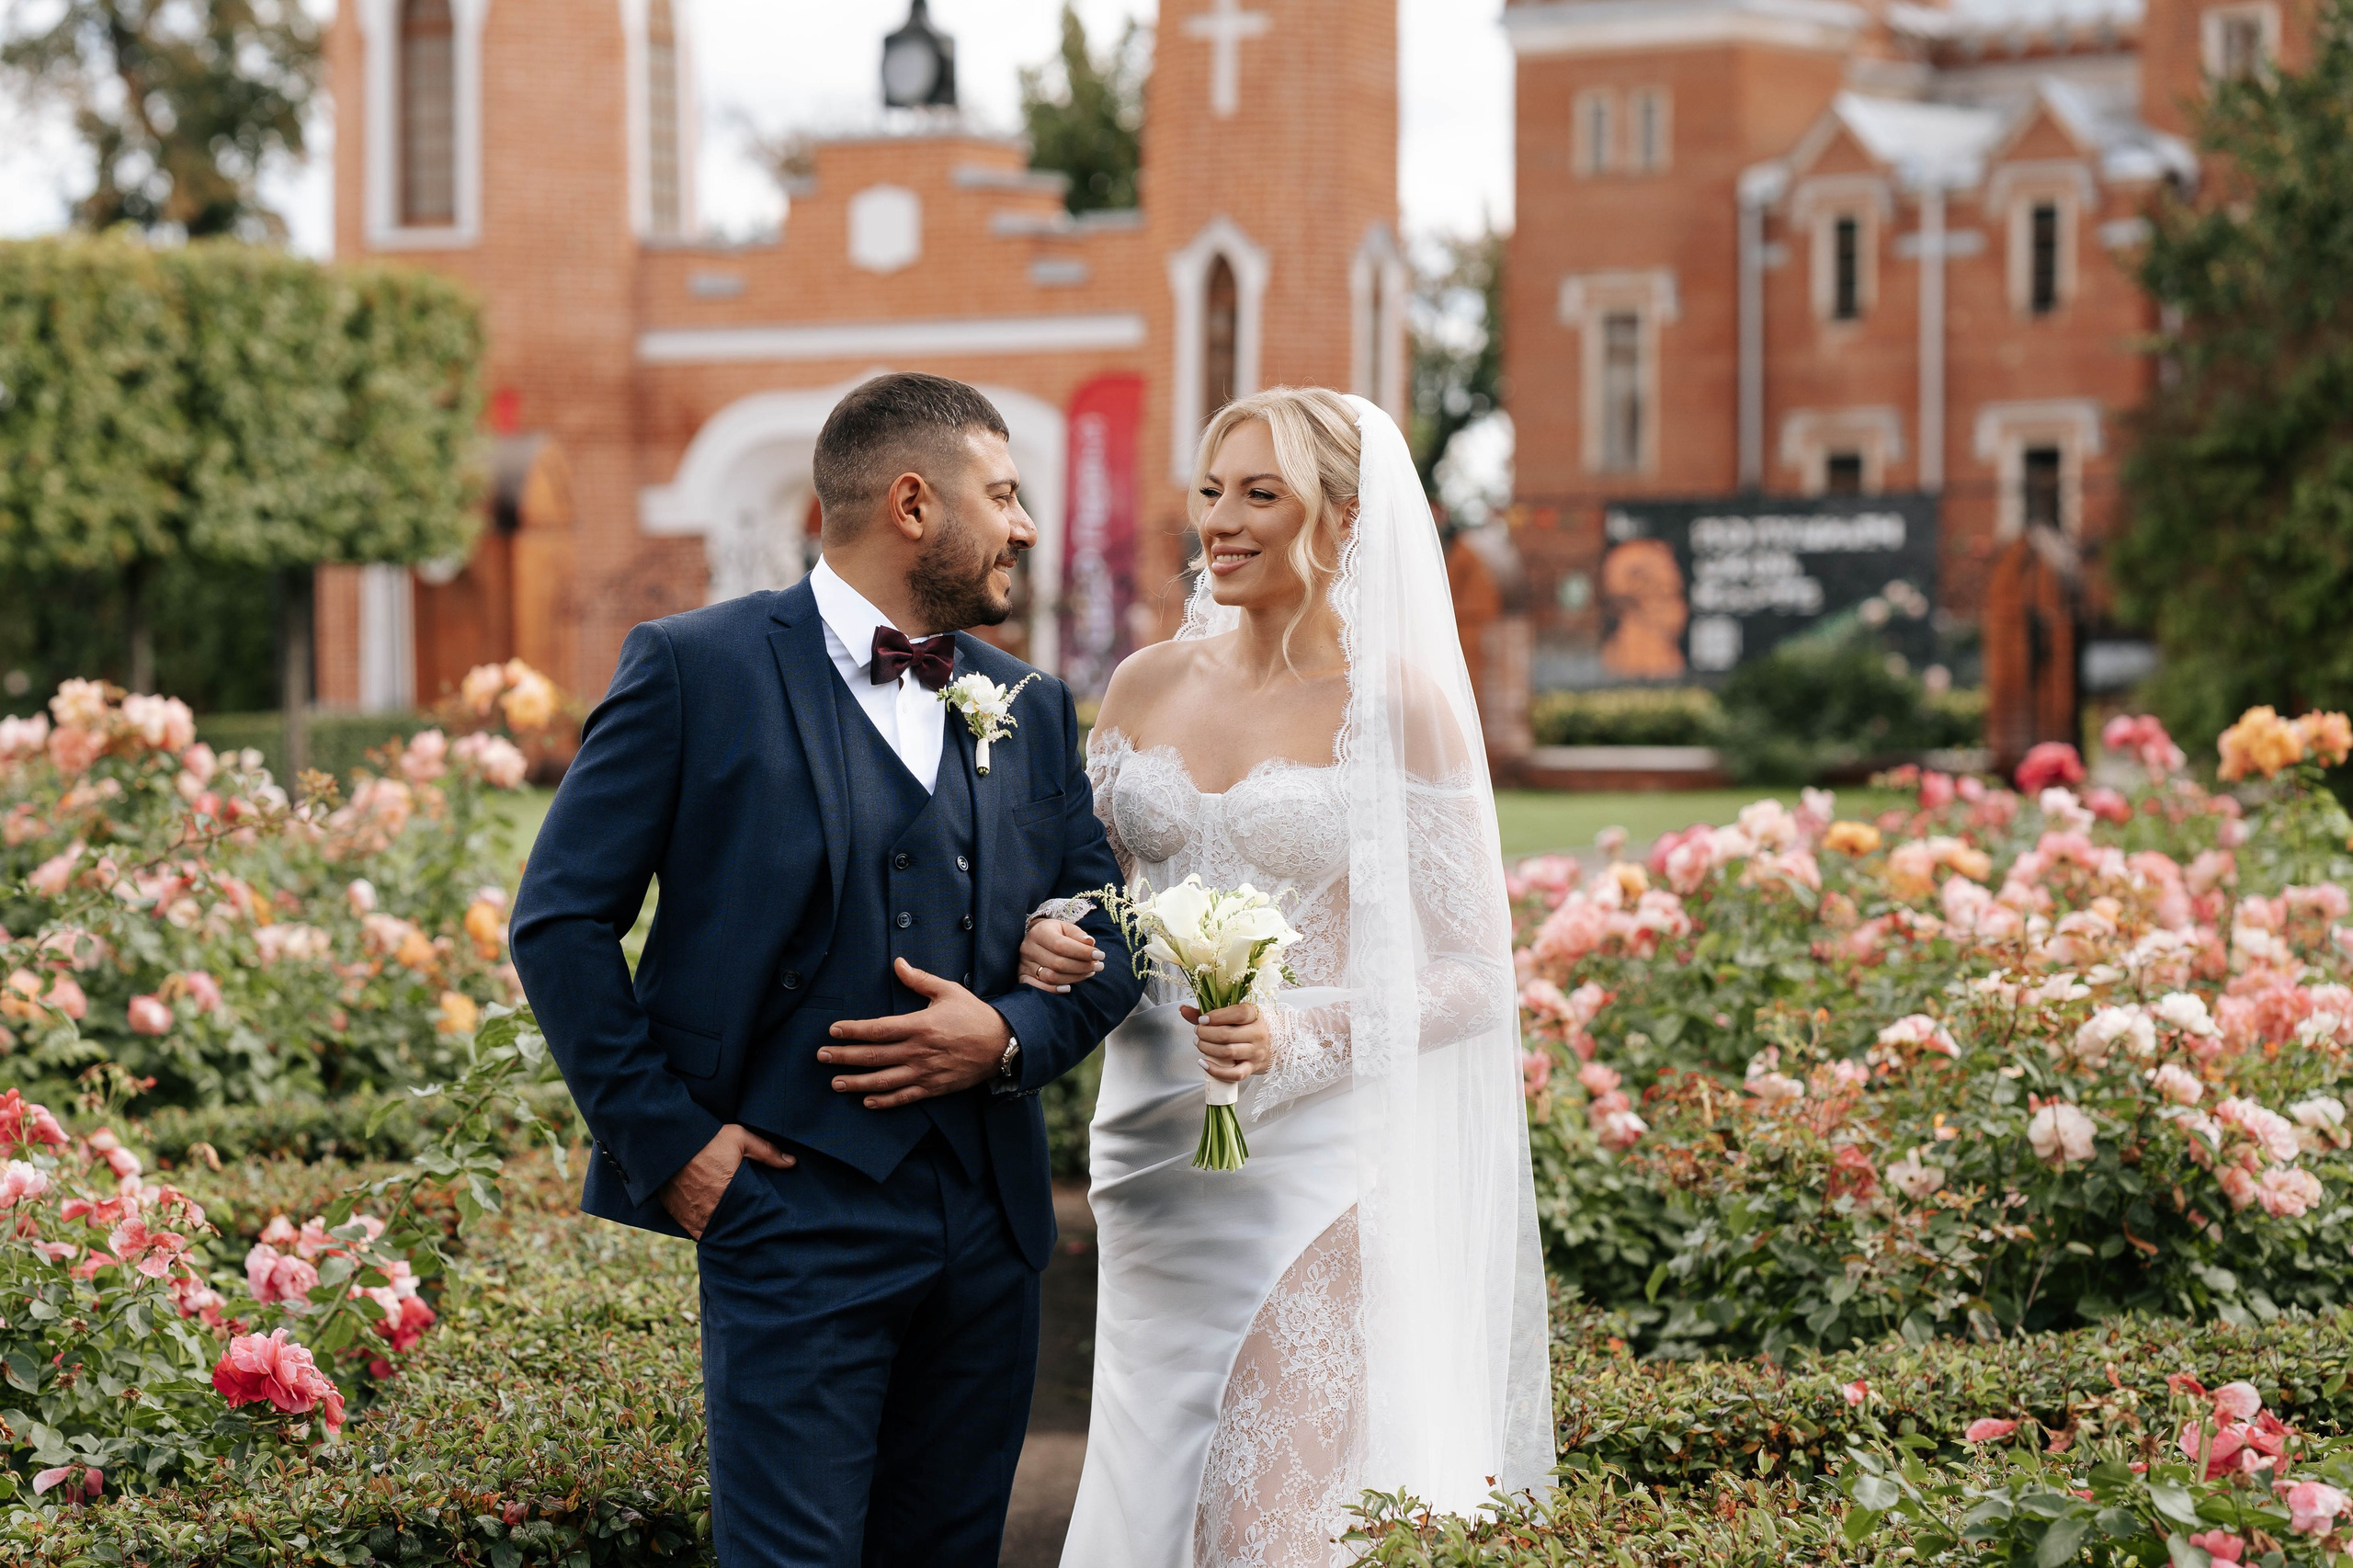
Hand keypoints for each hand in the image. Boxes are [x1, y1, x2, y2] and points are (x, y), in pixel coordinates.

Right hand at [659, 1124, 794, 1239]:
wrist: (668, 1143)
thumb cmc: (706, 1140)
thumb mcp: (739, 1138)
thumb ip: (766, 1152)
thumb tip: (792, 1163)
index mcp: (729, 1194)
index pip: (749, 1216)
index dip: (756, 1218)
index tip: (761, 1216)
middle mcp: (710, 1210)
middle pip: (731, 1226)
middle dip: (739, 1225)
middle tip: (746, 1220)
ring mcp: (691, 1216)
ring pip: (712, 1231)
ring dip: (720, 1227)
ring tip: (729, 1222)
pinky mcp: (676, 1214)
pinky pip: (693, 1229)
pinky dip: (702, 1226)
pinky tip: (709, 1219)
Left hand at [822, 958, 1011, 1108]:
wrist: (1003, 1044)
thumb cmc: (975, 1015)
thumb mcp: (949, 991)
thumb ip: (919, 980)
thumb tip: (898, 963)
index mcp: (919, 1025)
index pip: (877, 1029)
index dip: (852, 1031)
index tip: (833, 1031)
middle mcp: (918, 1051)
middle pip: (873, 1056)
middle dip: (844, 1057)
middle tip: (822, 1057)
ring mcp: (925, 1072)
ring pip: (883, 1081)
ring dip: (856, 1082)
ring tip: (836, 1083)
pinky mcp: (934, 1088)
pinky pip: (904, 1097)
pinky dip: (884, 1101)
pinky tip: (866, 1101)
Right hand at [1019, 918, 1103, 992]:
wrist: (1033, 939)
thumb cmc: (1054, 933)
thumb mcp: (1065, 928)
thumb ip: (1078, 935)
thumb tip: (1090, 943)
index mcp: (1039, 932)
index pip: (1061, 945)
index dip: (1082, 952)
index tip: (1100, 955)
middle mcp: (1028, 948)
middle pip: (1058, 963)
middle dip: (1082, 966)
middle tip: (1098, 966)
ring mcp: (1023, 964)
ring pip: (1051, 977)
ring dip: (1074, 978)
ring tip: (1088, 973)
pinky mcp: (1022, 976)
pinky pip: (1038, 987)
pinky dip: (1054, 990)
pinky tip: (1068, 987)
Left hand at [1184, 1002, 1271, 1083]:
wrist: (1278, 1044)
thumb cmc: (1251, 1026)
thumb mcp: (1235, 1015)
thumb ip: (1209, 1013)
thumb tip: (1183, 1009)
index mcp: (1255, 1015)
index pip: (1238, 1013)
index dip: (1217, 1016)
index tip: (1202, 1019)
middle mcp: (1258, 1033)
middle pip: (1227, 1034)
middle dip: (1206, 1033)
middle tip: (1198, 1031)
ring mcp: (1256, 1052)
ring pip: (1228, 1052)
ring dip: (1207, 1048)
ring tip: (1199, 1043)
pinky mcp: (1252, 1068)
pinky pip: (1235, 1074)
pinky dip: (1216, 1071)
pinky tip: (1204, 1063)